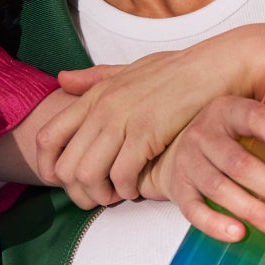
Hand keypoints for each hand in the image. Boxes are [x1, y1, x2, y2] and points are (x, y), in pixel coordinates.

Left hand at [39, 24, 264, 208]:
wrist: (216, 66)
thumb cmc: (176, 70)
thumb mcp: (129, 69)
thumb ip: (95, 78)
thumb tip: (61, 80)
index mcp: (95, 94)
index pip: (48, 137)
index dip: (49, 167)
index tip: (65, 181)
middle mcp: (102, 107)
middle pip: (66, 165)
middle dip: (77, 191)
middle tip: (96, 198)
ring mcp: (122, 119)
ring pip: (89, 174)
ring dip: (101, 194)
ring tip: (117, 196)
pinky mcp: (146, 133)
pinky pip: (121, 175)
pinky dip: (126, 190)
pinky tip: (138, 189)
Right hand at [138, 96, 264, 242]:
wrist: (177, 150)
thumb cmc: (236, 142)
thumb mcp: (263, 136)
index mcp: (232, 109)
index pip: (258, 117)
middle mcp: (205, 131)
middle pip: (240, 161)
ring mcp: (187, 159)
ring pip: (219, 186)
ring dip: (253, 209)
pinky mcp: (176, 187)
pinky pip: (192, 208)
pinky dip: (214, 223)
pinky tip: (238, 234)